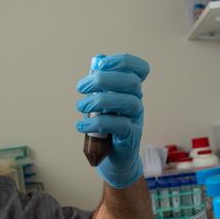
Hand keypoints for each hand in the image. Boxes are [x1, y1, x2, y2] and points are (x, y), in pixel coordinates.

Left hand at [75, 53, 149, 188]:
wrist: (114, 159)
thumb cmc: (107, 128)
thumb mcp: (102, 103)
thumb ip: (101, 84)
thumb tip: (98, 60)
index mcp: (130, 90)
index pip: (139, 69)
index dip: (122, 61)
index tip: (101, 64)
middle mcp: (136, 101)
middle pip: (131, 82)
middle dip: (104, 79)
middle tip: (81, 87)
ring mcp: (136, 119)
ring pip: (127, 102)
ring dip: (99, 101)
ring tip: (80, 107)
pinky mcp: (130, 136)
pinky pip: (119, 125)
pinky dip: (97, 123)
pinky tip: (81, 125)